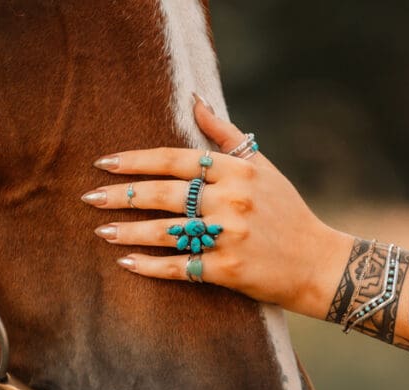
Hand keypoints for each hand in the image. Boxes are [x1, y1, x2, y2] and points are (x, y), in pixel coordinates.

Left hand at [82, 98, 353, 319]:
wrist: (318, 262)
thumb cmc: (287, 212)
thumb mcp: (262, 167)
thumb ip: (225, 136)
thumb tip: (194, 100)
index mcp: (236, 171)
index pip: (175, 160)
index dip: (136, 161)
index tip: (105, 163)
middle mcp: (231, 200)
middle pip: (164, 194)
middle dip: (121, 195)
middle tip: (90, 196)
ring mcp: (229, 235)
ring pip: (166, 232)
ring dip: (129, 232)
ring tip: (102, 231)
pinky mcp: (228, 269)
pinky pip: (179, 266)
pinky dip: (151, 267)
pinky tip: (127, 264)